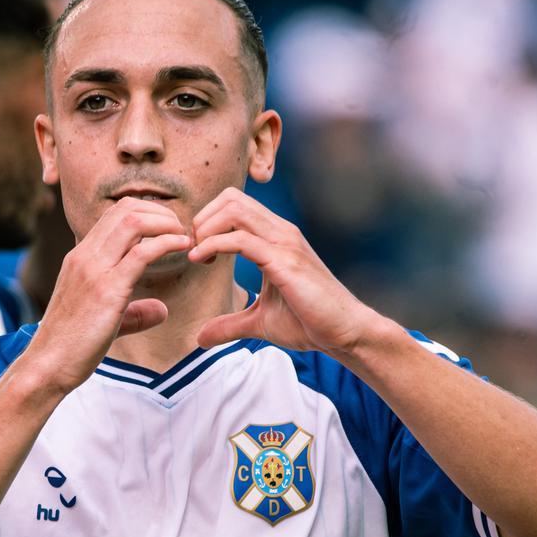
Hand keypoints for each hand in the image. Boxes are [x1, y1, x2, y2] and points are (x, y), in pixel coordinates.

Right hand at [24, 198, 191, 391]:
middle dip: (161, 212)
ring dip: (166, 223)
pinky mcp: (106, 290)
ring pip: (133, 222)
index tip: (169, 229)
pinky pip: (141, 253)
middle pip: (126, 209)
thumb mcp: (105, 320)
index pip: (115, 214)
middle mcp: (84, 256)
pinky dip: (167, 243)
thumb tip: (161, 310)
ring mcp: (93, 270)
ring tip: (184, 236)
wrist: (47, 365)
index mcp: (81, 257)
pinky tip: (183, 246)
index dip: (147, 212)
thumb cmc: (72, 345)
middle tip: (181, 230)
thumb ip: (134, 312)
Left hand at [188, 188, 371, 352]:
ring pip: (234, 210)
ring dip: (205, 228)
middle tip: (192, 250)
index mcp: (276, 236)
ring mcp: (285, 243)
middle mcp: (281, 231)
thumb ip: (229, 324)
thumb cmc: (309, 323)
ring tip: (195, 255)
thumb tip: (200, 338)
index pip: (235, 203)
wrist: (344, 333)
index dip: (208, 220)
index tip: (196, 250)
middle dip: (202, 219)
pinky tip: (201, 261)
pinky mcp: (285, 261)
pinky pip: (242, 240)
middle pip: (231, 197)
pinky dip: (213, 245)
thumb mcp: (259, 322)